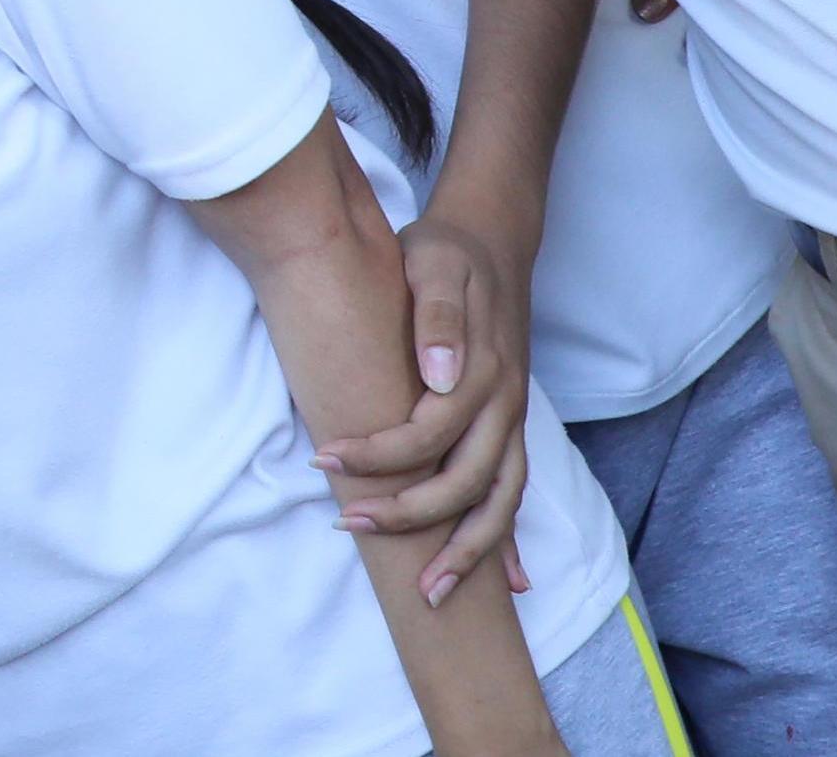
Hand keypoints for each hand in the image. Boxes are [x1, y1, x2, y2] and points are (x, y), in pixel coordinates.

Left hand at [321, 212, 535, 606]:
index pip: (426, 433)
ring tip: (430, 593)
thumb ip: (438, 318)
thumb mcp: (434, 265)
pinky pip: (515, 495)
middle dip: (408, 515)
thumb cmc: (447, 256)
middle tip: (347, 526)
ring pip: (501, 503)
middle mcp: (505, 408)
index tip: (322, 460)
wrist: (491, 242)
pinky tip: (511, 583)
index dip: (375, 454)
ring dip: (469, 553)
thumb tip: (437, 375)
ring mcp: (513, 423)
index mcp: (482, 372)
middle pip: (465, 483)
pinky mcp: (510, 429)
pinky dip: (511, 541)